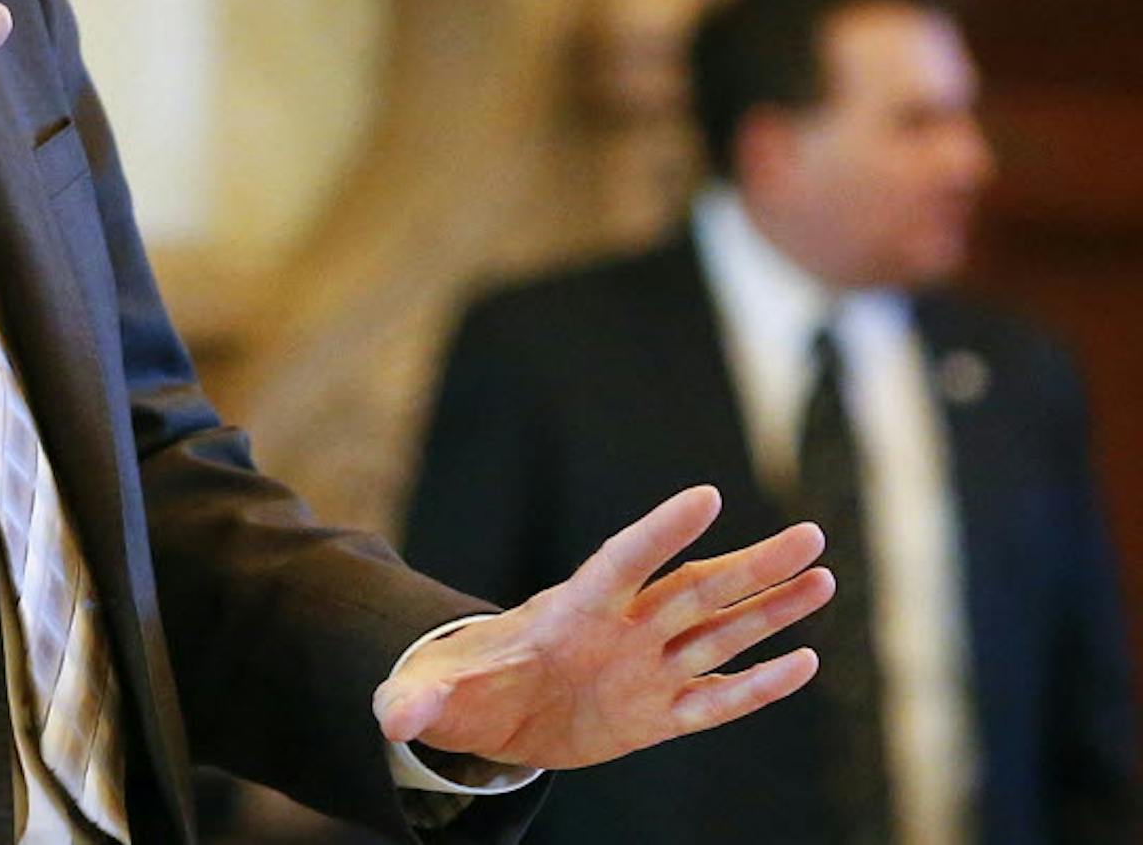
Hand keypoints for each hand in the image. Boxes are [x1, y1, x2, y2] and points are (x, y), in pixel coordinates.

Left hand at [374, 485, 830, 771]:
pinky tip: (804, 663)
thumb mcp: (430, 695)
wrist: (490, 714)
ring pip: (720, 633)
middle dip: (751, 565)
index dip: (661, 532)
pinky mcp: (656, 713)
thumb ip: (416, 700)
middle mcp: (620, 630)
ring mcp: (644, 668)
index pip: (622, 561)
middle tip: (810, 534)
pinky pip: (717, 698)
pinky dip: (758, 685)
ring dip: (770, 609)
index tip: (705, 495)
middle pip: (695, 590)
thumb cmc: (460, 688)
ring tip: (823, 577)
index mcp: (569, 610)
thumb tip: (391, 717)